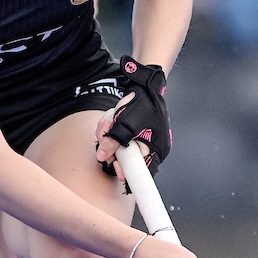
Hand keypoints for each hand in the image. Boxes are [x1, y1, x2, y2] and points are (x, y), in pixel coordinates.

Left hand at [97, 56, 170, 176]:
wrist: (148, 85)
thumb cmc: (144, 103)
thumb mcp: (126, 123)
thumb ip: (113, 141)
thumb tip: (102, 155)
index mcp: (156, 150)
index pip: (142, 172)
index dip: (126, 171)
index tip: (114, 165)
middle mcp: (151, 148)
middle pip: (126, 159)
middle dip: (111, 146)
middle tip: (104, 135)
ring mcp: (143, 141)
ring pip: (120, 148)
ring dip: (109, 135)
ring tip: (108, 121)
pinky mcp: (135, 134)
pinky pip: (120, 138)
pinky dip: (113, 130)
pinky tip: (111, 119)